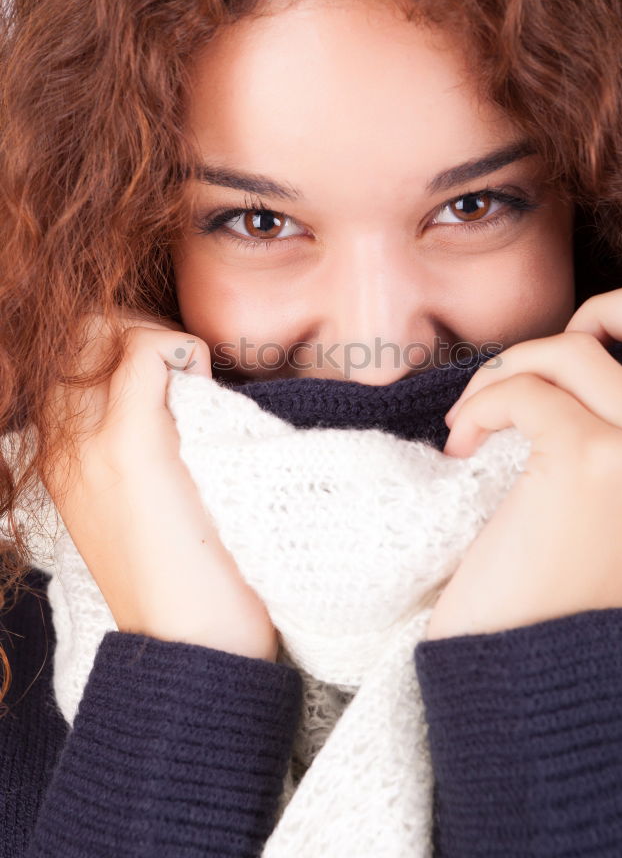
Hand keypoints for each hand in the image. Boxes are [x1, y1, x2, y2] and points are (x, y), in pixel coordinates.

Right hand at [41, 305, 277, 660]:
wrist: (190, 647)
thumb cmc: (182, 581)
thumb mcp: (141, 511)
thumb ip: (142, 455)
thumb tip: (181, 399)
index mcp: (62, 460)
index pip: (71, 359)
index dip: (124, 343)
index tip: (174, 372)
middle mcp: (63, 446)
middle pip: (80, 333)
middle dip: (139, 327)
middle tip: (185, 364)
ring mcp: (90, 444)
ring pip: (104, 331)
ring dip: (159, 337)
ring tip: (194, 377)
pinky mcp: (131, 449)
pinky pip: (147, 353)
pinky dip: (182, 351)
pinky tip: (206, 384)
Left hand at [427, 285, 621, 639]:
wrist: (524, 663)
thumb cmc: (553, 585)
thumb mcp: (618, 505)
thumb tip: (588, 356)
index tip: (580, 339)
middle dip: (569, 330)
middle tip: (512, 377)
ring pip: (571, 353)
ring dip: (503, 373)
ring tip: (471, 422)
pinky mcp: (588, 461)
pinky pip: (524, 391)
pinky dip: (480, 406)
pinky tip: (460, 446)